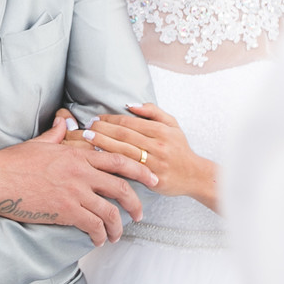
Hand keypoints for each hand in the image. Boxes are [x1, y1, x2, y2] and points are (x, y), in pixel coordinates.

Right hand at [0, 116, 157, 245]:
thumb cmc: (14, 161)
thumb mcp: (41, 142)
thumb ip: (58, 134)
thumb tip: (66, 122)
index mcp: (78, 154)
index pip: (118, 160)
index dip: (139, 170)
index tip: (152, 179)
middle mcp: (81, 172)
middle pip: (122, 187)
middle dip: (136, 203)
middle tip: (141, 214)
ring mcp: (74, 192)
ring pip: (110, 211)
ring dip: (117, 227)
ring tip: (117, 235)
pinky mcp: (65, 210)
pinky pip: (92, 225)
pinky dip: (99, 234)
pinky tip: (98, 240)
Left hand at [85, 103, 218, 212]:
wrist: (195, 175)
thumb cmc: (180, 149)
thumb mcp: (172, 124)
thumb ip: (152, 112)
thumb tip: (130, 105)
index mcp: (161, 130)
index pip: (130, 122)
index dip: (111, 119)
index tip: (97, 118)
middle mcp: (158, 145)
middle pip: (124, 135)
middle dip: (103, 129)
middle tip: (88, 126)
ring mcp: (155, 162)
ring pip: (124, 150)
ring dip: (103, 143)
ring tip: (88, 137)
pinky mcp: (152, 178)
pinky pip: (128, 168)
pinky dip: (113, 161)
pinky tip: (100, 157)